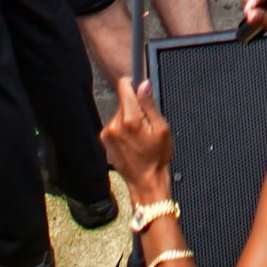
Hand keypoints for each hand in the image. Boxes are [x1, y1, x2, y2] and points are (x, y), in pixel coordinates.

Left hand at [102, 76, 176, 196]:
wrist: (145, 182)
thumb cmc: (156, 158)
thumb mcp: (162, 129)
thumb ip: (150, 105)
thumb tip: (143, 84)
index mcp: (130, 120)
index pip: (124, 87)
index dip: (134, 85)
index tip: (140, 91)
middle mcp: (114, 125)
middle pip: (124, 102)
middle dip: (135, 108)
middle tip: (146, 125)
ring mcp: (107, 133)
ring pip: (119, 114)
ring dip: (128, 120)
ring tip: (139, 137)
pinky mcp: (104, 140)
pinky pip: (115, 125)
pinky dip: (122, 129)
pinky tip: (132, 142)